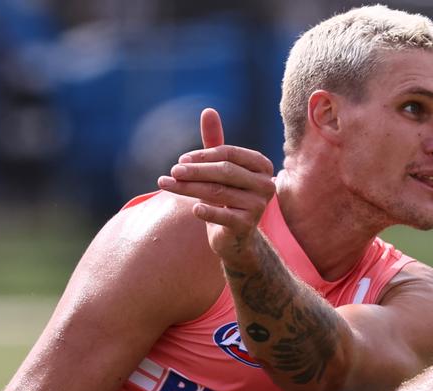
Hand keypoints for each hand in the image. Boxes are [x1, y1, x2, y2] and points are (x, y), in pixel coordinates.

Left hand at [157, 108, 276, 261]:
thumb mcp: (220, 170)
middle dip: (195, 170)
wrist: (236, 238)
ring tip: (166, 185)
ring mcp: (259, 206)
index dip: (204, 155)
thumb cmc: (227, 197)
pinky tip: (193, 209)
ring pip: (218, 192)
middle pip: (224, 172)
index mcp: (262, 165)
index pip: (230, 153)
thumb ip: (214, 142)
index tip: (181, 159)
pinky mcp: (248, 226)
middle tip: (172, 171)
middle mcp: (266, 184)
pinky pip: (223, 215)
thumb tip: (208, 111)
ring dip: (189, 188)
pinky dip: (206, 211)